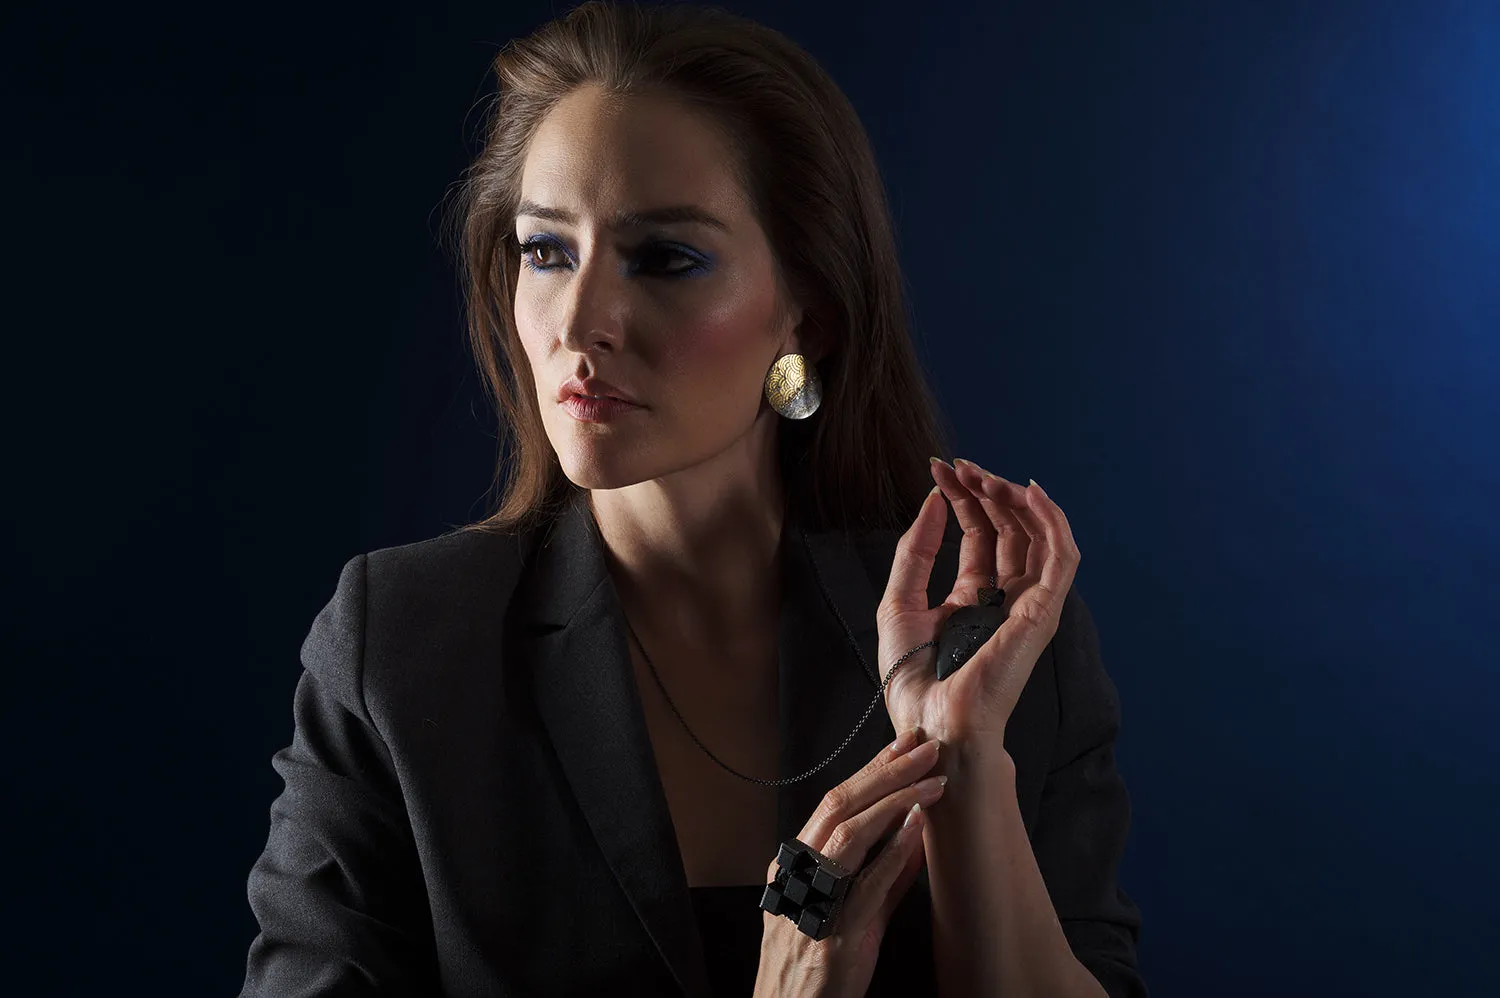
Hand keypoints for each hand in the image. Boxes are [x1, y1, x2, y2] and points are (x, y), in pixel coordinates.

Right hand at [751, 728, 947, 997]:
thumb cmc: (817, 967)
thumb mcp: (848, 911)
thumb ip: (883, 875)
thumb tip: (916, 835)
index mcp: (795, 864)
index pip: (834, 802)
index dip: (871, 771)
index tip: (903, 746)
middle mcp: (798, 874)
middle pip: (840, 806)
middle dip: (885, 771)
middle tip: (921, 746)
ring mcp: (812, 901)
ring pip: (849, 833)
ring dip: (894, 801)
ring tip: (931, 781)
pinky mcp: (833, 934)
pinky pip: (864, 884)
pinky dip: (891, 852)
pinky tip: (916, 829)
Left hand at [875, 458, 1081, 747]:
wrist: (930, 725)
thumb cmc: (913, 682)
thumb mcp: (898, 603)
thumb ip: (915, 552)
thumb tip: (935, 501)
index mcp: (973, 599)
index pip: (979, 535)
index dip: (963, 499)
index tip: (940, 469)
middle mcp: (1004, 600)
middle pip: (1008, 530)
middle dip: (986, 492)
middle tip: (960, 467)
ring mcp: (1026, 606)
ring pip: (1038, 537)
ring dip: (1014, 499)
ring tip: (984, 475)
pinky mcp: (1041, 615)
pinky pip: (1061, 560)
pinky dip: (1052, 523)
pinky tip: (1030, 493)